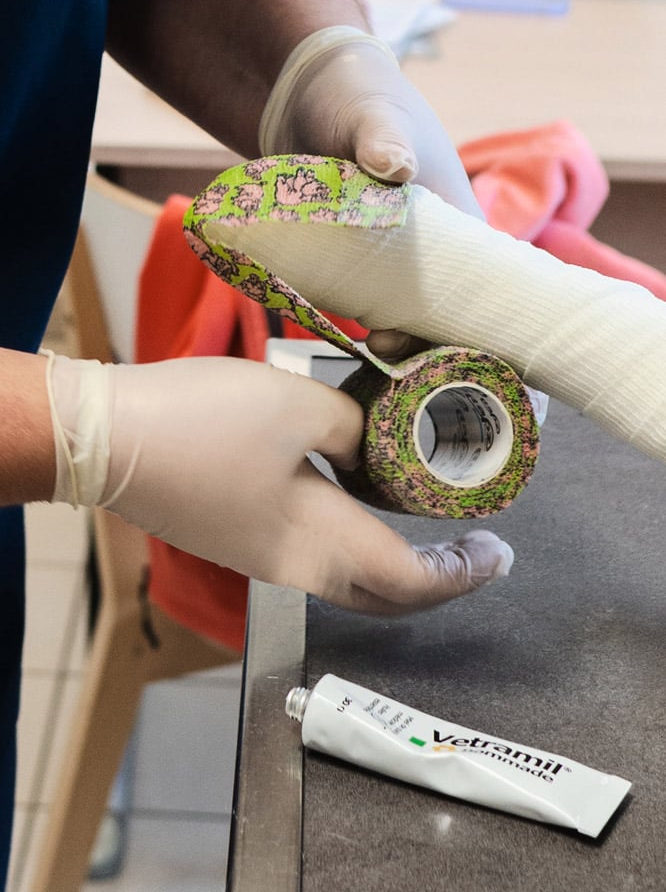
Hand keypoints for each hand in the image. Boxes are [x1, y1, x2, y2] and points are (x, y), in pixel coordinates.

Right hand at [45, 354, 511, 613]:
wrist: (109, 440)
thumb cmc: (205, 423)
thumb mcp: (299, 409)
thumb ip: (356, 433)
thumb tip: (374, 452)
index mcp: (320, 544)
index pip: (411, 582)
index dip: (462, 574)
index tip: (497, 555)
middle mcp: (295, 567)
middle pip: (383, 599)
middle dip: (436, 583)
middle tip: (470, 553)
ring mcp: (262, 559)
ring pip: (350, 581)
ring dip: (397, 566)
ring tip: (426, 526)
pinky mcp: (238, 539)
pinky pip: (315, 559)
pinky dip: (356, 546)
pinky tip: (359, 501)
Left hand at [260, 26, 481, 359]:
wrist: (301, 92)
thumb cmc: (353, 93)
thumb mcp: (370, 111)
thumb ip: (383, 135)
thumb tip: (396, 166)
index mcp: (454, 215)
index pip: (476, 280)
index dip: (465, 315)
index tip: (438, 335)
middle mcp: (428, 242)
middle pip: (437, 306)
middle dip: (420, 334)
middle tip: (386, 344)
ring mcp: (387, 254)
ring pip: (397, 309)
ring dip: (387, 331)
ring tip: (371, 347)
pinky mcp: (350, 258)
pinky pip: (358, 298)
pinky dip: (352, 315)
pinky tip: (337, 328)